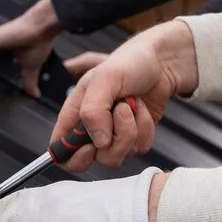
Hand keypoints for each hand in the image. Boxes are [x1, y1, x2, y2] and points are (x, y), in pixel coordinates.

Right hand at [53, 20, 198, 171]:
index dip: (73, 156)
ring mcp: (113, 134)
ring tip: (132, 104)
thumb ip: (93, 110)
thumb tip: (98, 142)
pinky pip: (138, 149)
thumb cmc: (129, 63)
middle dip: (114, 138)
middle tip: (121, 110)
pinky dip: (145, 129)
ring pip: (118, 155)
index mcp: (75, 113)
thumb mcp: (105, 78)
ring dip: (132, 129)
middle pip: (94, 158)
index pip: (60, 150)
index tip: (91, 146)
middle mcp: (92, 127)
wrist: (161, 63)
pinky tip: (143, 110)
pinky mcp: (133, 137)